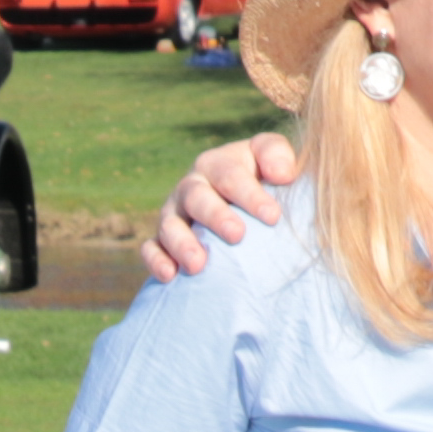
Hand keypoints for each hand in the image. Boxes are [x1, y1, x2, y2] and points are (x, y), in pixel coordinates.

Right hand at [144, 130, 296, 278]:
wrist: (239, 205)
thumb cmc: (261, 181)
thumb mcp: (271, 158)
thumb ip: (277, 155)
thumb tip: (282, 174)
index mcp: (216, 164)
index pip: (230, 174)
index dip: (250, 194)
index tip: (272, 217)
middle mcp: (190, 187)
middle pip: (196, 197)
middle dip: (215, 216)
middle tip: (237, 235)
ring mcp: (173, 215)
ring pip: (169, 225)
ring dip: (182, 244)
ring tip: (198, 265)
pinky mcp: (161, 240)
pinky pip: (150, 248)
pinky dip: (157, 260)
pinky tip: (170, 276)